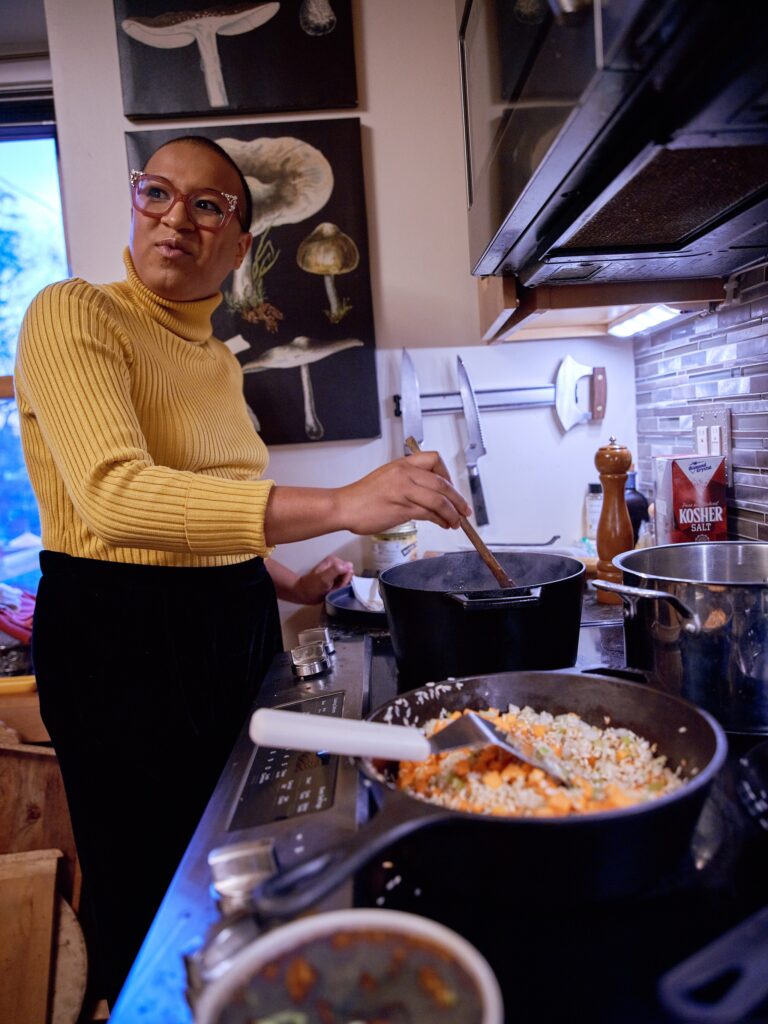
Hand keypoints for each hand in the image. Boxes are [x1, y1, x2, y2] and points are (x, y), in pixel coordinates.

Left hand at [266, 555, 353, 604]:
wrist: (303, 593)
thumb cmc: (312, 586)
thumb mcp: (324, 578)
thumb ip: (336, 570)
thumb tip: (350, 565)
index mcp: (334, 561)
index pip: (349, 570)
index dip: (345, 580)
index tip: (337, 586)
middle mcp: (336, 565)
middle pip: (349, 575)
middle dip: (343, 584)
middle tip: (333, 589)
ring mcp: (336, 572)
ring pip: (347, 581)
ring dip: (341, 588)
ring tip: (332, 591)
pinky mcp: (335, 579)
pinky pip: (343, 584)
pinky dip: (340, 589)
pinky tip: (333, 592)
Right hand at [334, 451, 471, 534]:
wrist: (344, 506)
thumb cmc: (362, 496)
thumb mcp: (388, 479)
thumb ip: (410, 482)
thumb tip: (432, 495)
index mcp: (402, 464)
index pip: (434, 460)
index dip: (448, 475)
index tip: (451, 488)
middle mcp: (405, 474)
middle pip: (442, 483)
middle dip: (458, 499)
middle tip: (464, 509)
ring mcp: (404, 490)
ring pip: (439, 499)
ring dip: (452, 513)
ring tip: (456, 521)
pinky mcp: (402, 508)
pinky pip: (429, 513)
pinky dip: (441, 520)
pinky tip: (444, 523)